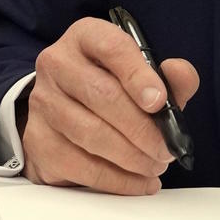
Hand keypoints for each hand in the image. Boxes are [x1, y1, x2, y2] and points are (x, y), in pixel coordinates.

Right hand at [21, 15, 199, 194]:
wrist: (66, 111)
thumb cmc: (113, 89)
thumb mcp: (143, 77)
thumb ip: (170, 77)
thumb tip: (181, 75)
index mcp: (86, 37)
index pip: (111, 47)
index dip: (138, 75)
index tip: (160, 101)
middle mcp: (57, 63)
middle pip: (101, 95)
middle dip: (142, 128)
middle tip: (166, 148)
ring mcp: (43, 101)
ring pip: (90, 133)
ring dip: (131, 157)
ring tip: (155, 165)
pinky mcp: (38, 139)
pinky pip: (81, 165)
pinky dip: (117, 180)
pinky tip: (139, 181)